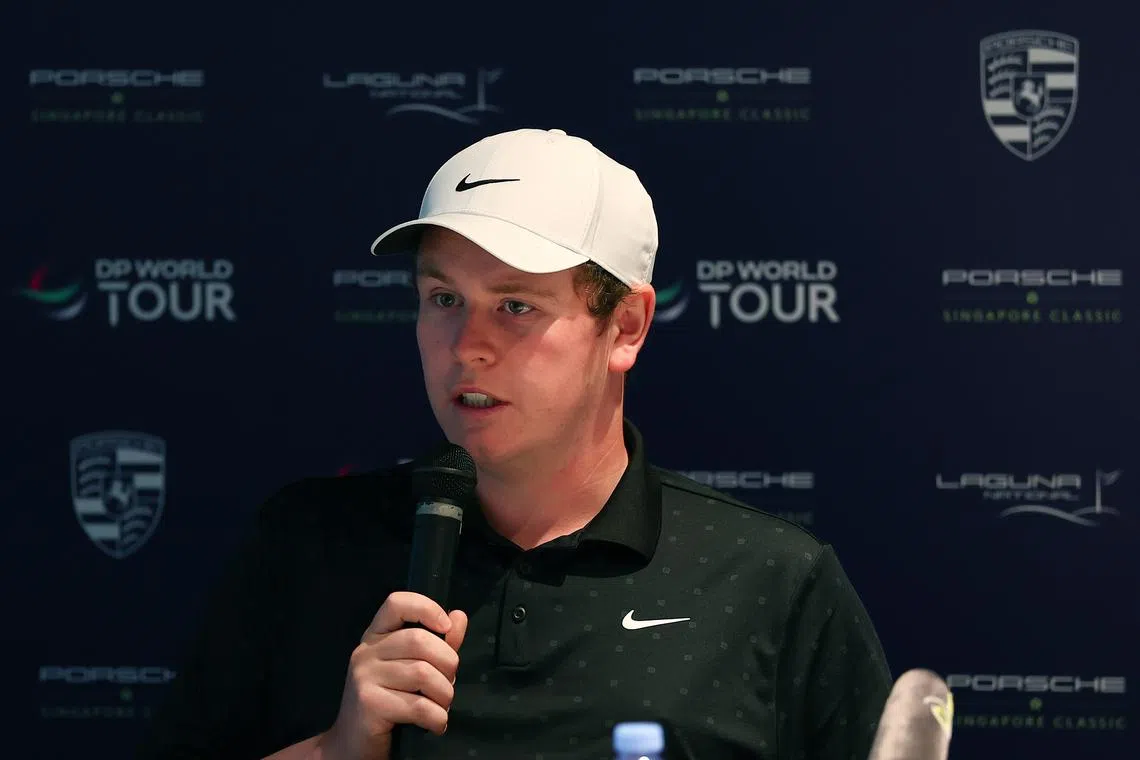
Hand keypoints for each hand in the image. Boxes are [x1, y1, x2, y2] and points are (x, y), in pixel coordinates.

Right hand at [318, 592, 467, 759]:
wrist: (352, 744)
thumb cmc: (388, 703)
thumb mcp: (412, 668)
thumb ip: (437, 643)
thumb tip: (459, 616)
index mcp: (376, 636)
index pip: (396, 603)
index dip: (426, 608)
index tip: (446, 627)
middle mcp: (366, 652)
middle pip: (419, 640)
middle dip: (447, 663)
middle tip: (449, 683)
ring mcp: (364, 677)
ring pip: (423, 674)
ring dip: (444, 695)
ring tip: (442, 707)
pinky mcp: (369, 703)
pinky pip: (418, 706)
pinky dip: (437, 718)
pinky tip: (436, 724)